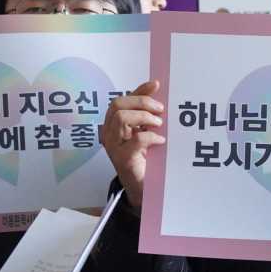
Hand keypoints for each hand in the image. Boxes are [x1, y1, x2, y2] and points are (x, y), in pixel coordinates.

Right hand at [101, 80, 164, 210]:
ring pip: (122, 118)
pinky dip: (151, 137)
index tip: (157, 85)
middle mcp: (109, 133)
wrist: (141, 187)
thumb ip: (147, 111)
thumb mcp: (144, 130)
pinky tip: (160, 141)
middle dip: (141, 103)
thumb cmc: (143, 157)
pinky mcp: (123, 159)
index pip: (121, 100)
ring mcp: (114, 146)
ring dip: (144, 117)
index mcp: (113, 125)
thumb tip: (155, 85)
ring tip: (159, 125)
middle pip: (118, 105)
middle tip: (160, 111)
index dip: (138, 91)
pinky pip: (136, 139)